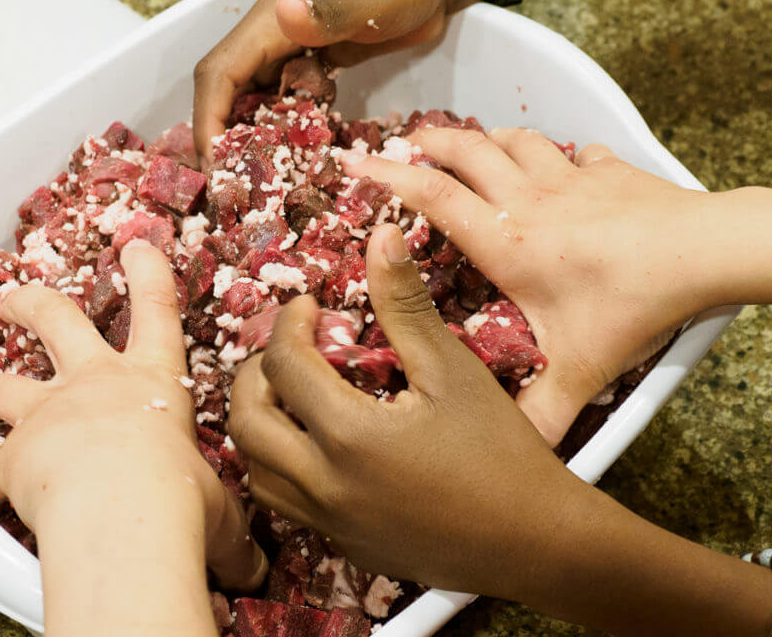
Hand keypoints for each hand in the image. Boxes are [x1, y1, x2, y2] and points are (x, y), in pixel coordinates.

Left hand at [0, 241, 265, 636]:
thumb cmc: (179, 499)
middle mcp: (94, 385)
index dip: (149, 274)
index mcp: (150, 383)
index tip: (137, 247)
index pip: (157, 312)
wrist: (122, 515)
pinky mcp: (13, 456)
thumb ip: (225, 532)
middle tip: (10, 300)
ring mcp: (48, 415)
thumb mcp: (217, 510)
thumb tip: (251, 570)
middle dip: (30, 302)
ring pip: (2, 387)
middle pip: (54, 319)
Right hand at [192, 0, 506, 162]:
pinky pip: (286, 102)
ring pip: (254, 100)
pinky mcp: (315, 65)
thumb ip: (326, 12)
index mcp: (269, 23)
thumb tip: (284, 9)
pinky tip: (297, 159)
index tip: (215, 167)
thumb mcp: (367, 2)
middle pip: (227, 93)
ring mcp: (293, 52)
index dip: (209, 121)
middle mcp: (271, 39)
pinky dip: (285, 130)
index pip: (218, 76)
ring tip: (258, 185)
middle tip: (232, 189)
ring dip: (251, 138)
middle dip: (223, 139)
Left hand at [229, 225, 771, 636]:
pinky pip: (286, 504)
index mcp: (348, 436)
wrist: (538, 543)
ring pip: (255, 472)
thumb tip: (380, 237)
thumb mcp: (452, 369)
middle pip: (246, 423)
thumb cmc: (501, 450)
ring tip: (290, 396)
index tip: (308, 308)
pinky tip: (315, 445)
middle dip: (252, 376)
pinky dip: (280, 467)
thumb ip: (405, 304)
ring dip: (259, 425)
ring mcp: (330, 524)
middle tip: (286, 350)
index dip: (288, 325)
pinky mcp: (344, 547)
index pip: (283, 366)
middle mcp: (325, 485)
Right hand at [346, 127, 721, 444]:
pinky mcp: (607, 171)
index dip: (387, 174)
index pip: (431, 196)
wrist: (701, 254)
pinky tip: (562, 163)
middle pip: (464, 150)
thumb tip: (516, 456)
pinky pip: (573, 151)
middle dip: (428, 141)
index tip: (356, 160)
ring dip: (484, 138)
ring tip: (470, 144)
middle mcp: (528, 200)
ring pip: (512, 140)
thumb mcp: (577, 368)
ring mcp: (568, 178)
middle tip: (406, 142)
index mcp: (505, 240)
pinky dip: (558, 153)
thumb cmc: (631, 304)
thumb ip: (540, 413)